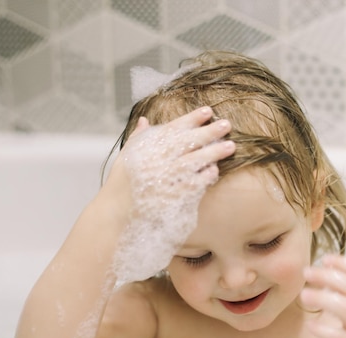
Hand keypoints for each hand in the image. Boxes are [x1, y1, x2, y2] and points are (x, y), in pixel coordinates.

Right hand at [104, 107, 234, 282]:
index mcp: (145, 149)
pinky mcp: (168, 198)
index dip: (191, 119)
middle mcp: (154, 162)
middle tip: (226, 124)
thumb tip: (143, 120)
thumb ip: (137, 138)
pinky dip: (203, 177)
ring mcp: (162, 180)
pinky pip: (190, 186)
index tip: (208, 111)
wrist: (114, 217)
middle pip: (186, 142)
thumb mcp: (125, 158)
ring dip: (212, 153)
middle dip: (207, 132)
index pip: (172, 129)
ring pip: (192, 162)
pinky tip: (215, 171)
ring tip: (231, 146)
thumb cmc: (121, 186)